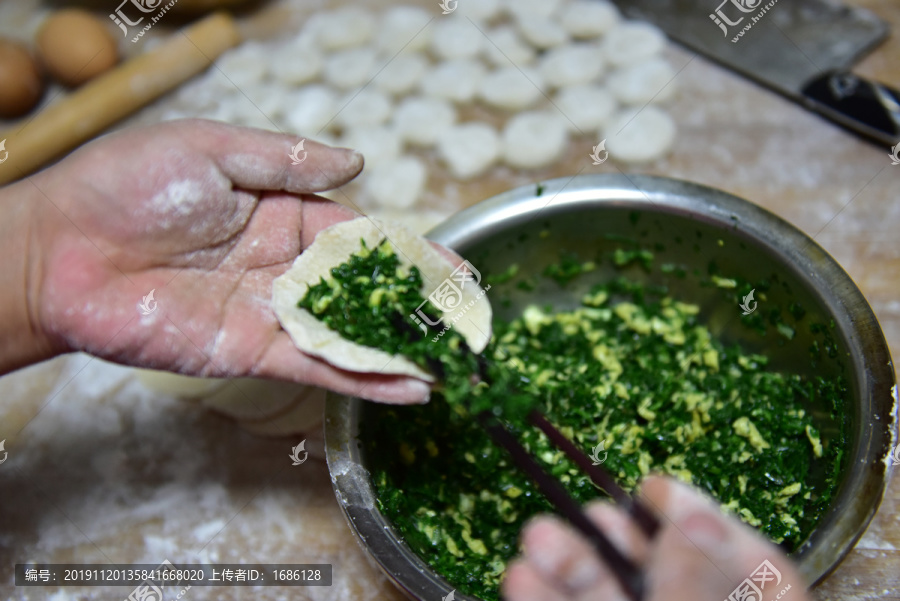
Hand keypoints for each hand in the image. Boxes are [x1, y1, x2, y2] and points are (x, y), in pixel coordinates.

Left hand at [6, 118, 430, 402]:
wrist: (63, 249)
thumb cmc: (129, 185)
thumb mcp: (215, 149)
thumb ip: (288, 161)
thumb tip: (358, 164)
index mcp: (283, 214)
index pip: (363, 235)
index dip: (411, 252)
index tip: (456, 266)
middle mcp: (286, 267)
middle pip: (367, 290)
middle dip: (418, 305)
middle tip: (469, 321)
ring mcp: (272, 312)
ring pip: (350, 333)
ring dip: (402, 349)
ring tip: (453, 362)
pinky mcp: (251, 352)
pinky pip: (317, 366)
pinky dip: (364, 378)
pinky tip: (410, 387)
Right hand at [503, 475, 809, 600]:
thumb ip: (696, 585)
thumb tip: (688, 515)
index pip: (743, 557)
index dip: (695, 515)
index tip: (652, 487)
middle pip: (661, 570)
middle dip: (611, 535)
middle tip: (577, 509)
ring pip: (607, 593)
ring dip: (570, 562)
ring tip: (538, 538)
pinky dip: (545, 599)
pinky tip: (521, 576)